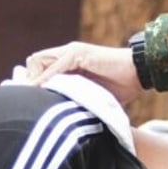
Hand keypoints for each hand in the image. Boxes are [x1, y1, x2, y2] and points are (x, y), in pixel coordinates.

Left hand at [24, 41, 143, 102]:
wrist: (138, 74)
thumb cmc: (121, 87)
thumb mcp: (92, 94)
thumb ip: (76, 97)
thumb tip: (62, 116)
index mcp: (69, 62)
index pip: (39, 66)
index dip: (32, 82)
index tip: (32, 100)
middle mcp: (67, 54)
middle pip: (34, 61)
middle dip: (29, 81)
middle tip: (30, 100)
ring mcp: (72, 52)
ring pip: (39, 61)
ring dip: (36, 80)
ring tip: (35, 98)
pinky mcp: (78, 54)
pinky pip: (56, 66)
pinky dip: (47, 79)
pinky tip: (46, 93)